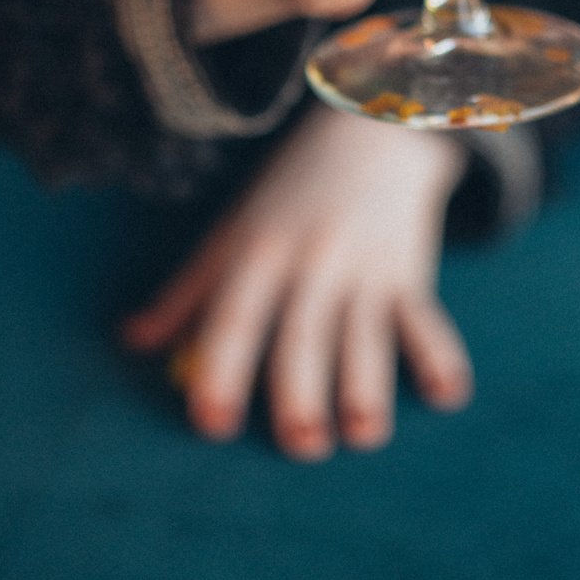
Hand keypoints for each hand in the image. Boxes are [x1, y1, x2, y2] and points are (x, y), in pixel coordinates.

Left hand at [121, 104, 473, 458]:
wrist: (367, 133)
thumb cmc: (287, 194)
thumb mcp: (233, 232)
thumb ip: (186, 292)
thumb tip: (131, 341)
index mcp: (257, 254)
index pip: (235, 317)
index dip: (221, 369)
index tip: (212, 423)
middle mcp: (310, 263)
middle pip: (303, 335)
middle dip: (303, 392)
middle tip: (302, 446)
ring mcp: (364, 269)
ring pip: (366, 336)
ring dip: (368, 386)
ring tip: (364, 434)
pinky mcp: (409, 275)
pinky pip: (427, 320)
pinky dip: (440, 356)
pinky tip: (448, 395)